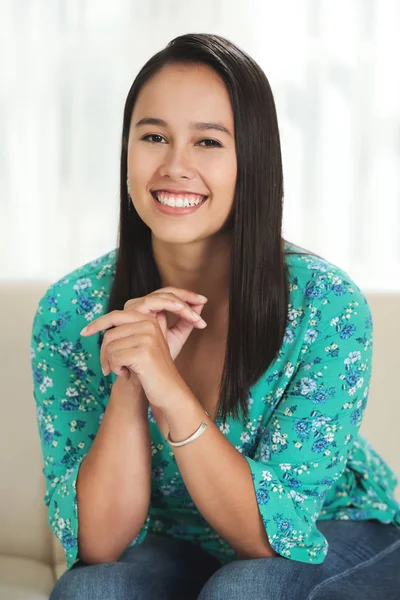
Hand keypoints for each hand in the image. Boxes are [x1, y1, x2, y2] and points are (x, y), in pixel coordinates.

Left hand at [80, 288, 207, 408]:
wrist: (169, 391)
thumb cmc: (152, 370)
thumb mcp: (142, 345)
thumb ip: (127, 331)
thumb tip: (98, 324)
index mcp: (148, 320)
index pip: (115, 316)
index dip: (97, 324)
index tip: (84, 332)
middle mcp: (149, 325)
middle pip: (110, 334)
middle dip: (104, 353)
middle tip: (108, 368)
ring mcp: (147, 338)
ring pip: (110, 347)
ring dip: (112, 363)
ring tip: (125, 370)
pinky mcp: (143, 353)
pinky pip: (115, 358)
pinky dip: (117, 369)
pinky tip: (128, 374)